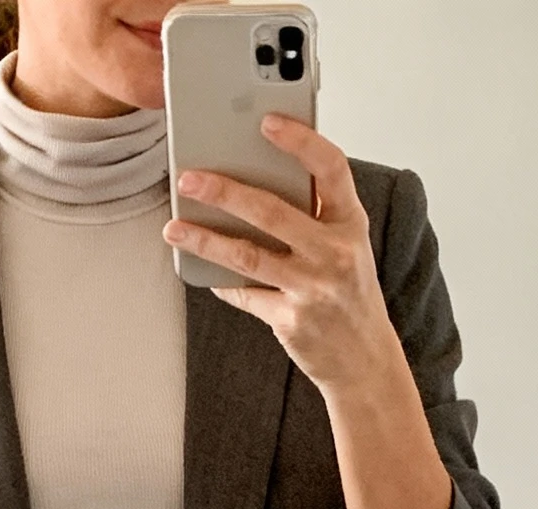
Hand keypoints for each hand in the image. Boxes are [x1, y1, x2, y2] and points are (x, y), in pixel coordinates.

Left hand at [165, 119, 393, 399]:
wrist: (364, 359)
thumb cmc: (348, 292)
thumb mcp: (347, 246)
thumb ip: (317, 212)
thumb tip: (258, 175)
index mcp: (351, 223)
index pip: (331, 168)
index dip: (300, 141)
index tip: (267, 121)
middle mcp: (335, 254)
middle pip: (272, 211)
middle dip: (224, 191)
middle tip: (188, 178)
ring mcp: (313, 289)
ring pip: (247, 255)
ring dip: (204, 240)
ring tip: (174, 228)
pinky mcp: (291, 321)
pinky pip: (245, 294)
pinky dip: (222, 282)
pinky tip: (202, 271)